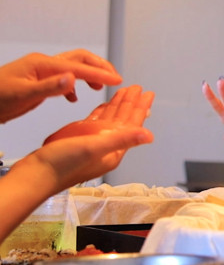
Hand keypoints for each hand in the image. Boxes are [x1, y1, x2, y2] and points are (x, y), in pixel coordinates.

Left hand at [0, 50, 122, 122]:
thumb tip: (73, 78)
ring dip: (89, 74)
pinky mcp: (37, 81)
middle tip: (114, 78)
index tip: (117, 80)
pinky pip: (62, 77)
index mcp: (42, 65)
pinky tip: (74, 97)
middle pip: (80, 59)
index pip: (78, 68)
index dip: (100, 74)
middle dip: (99, 67)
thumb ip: (49, 87)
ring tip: (100, 86)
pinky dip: (74, 84)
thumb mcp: (22, 95)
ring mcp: (40, 71)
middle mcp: (43, 64)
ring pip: (73, 66)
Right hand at [32, 84, 154, 188]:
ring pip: (110, 120)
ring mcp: (92, 145)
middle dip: (131, 103)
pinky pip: (95, 124)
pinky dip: (101, 113)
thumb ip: (121, 140)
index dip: (140, 107)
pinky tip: (104, 106)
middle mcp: (105, 148)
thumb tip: (149, 136)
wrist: (34, 176)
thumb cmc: (61, 165)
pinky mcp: (78, 142)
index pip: (131, 124)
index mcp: (113, 151)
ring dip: (118, 106)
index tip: (147, 93)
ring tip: (125, 92)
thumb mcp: (94, 148)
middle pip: (123, 120)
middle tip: (139, 88)